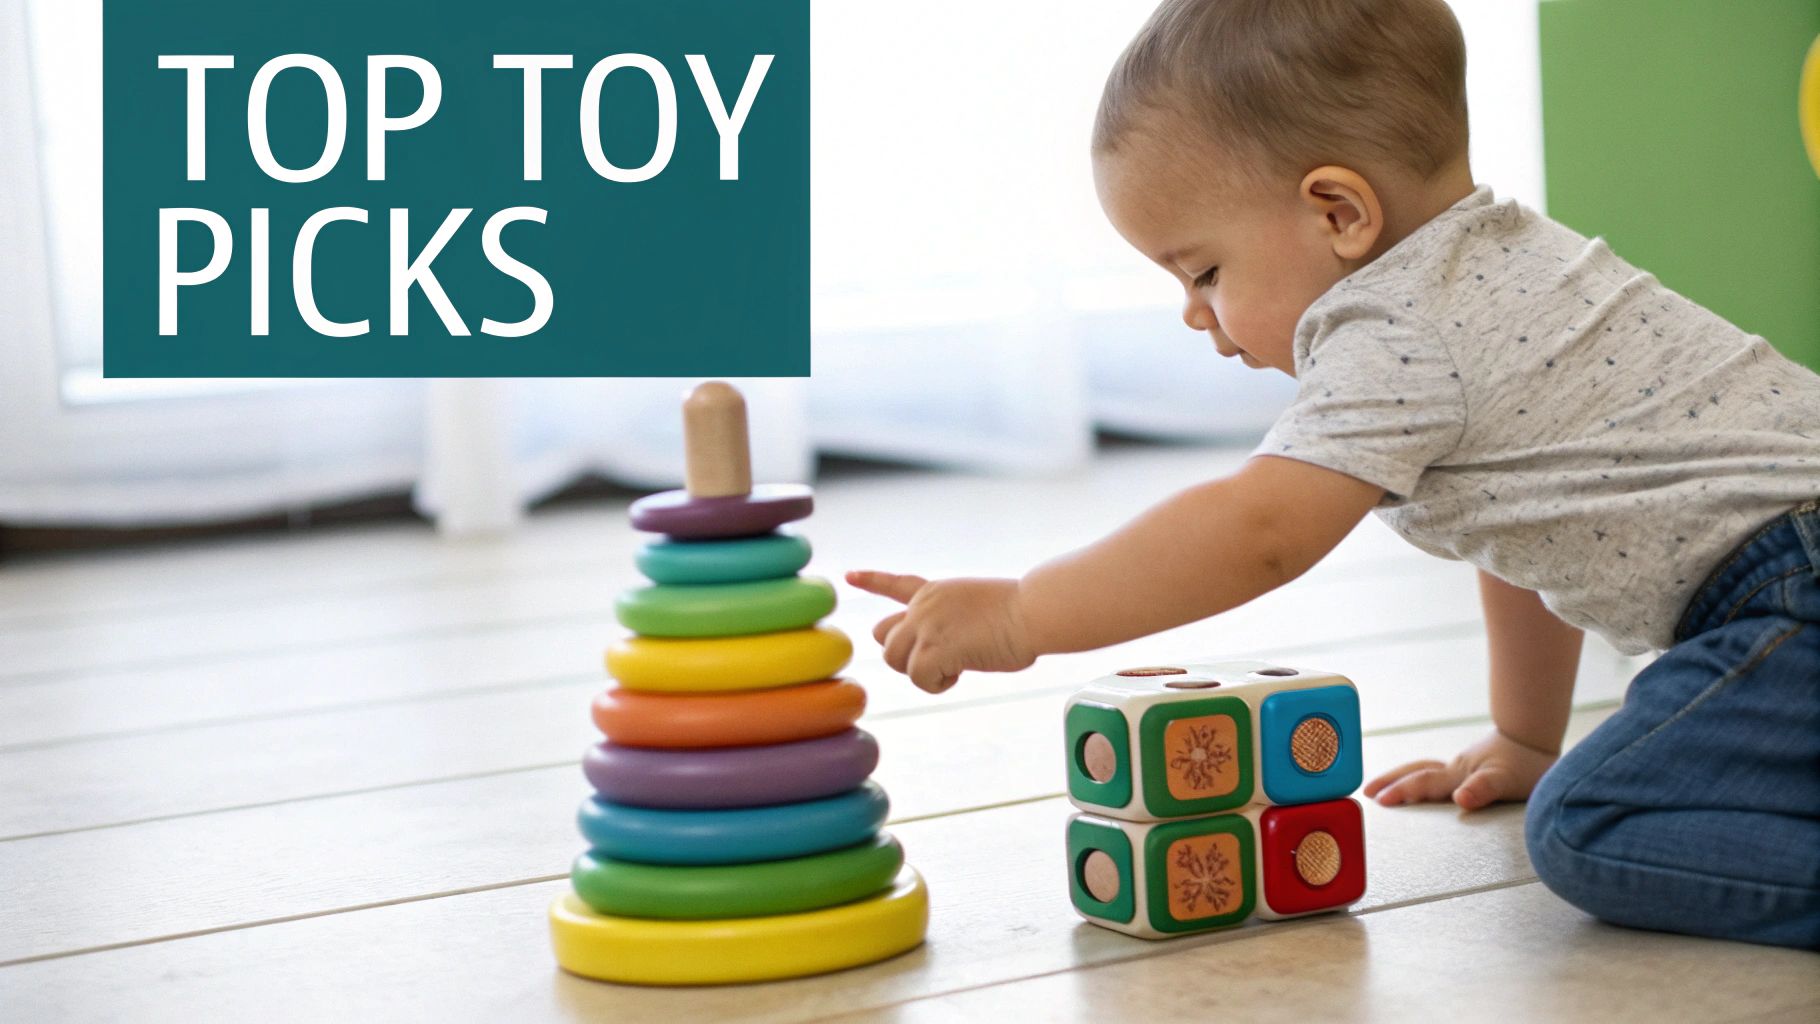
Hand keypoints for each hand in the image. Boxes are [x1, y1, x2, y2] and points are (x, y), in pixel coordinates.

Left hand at [845, 571, 1036, 692]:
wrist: (1032, 611)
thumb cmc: (1020, 614)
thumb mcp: (973, 608)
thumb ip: (947, 623)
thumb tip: (937, 651)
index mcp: (935, 592)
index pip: (895, 584)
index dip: (872, 581)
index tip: (849, 576)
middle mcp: (923, 605)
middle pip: (885, 639)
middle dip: (907, 655)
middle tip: (943, 659)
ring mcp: (925, 625)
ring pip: (896, 661)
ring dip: (924, 671)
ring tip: (958, 664)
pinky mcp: (933, 648)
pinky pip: (918, 678)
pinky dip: (939, 683)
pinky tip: (962, 670)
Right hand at [1363, 728, 1557, 811]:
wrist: (1538, 737)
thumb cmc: (1528, 763)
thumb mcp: (1508, 780)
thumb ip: (1484, 789)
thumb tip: (1460, 799)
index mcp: (1459, 774)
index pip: (1424, 782)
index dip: (1402, 792)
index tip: (1379, 802)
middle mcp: (1456, 769)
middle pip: (1416, 771)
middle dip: (1391, 781)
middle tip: (1367, 792)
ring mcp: (1463, 766)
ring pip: (1424, 769)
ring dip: (1402, 777)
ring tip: (1384, 786)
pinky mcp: (1472, 767)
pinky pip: (1437, 772)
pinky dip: (1420, 776)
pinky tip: (1424, 783)